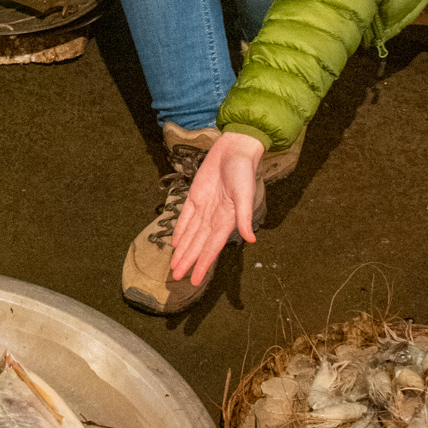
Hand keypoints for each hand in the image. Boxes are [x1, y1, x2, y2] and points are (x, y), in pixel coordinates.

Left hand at [170, 131, 263, 284]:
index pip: (212, 247)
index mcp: (227, 220)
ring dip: (182, 250)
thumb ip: (245, 217)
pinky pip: (185, 218)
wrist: (234, 148)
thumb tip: (252, 240)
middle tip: (176, 277)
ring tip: (174, 265)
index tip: (195, 280)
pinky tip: (175, 243)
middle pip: (198, 244)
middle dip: (188, 261)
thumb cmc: (243, 170)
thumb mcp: (245, 194)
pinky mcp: (195, 196)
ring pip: (190, 234)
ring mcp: (204, 208)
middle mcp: (214, 217)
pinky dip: (180, 231)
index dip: (203, 264)